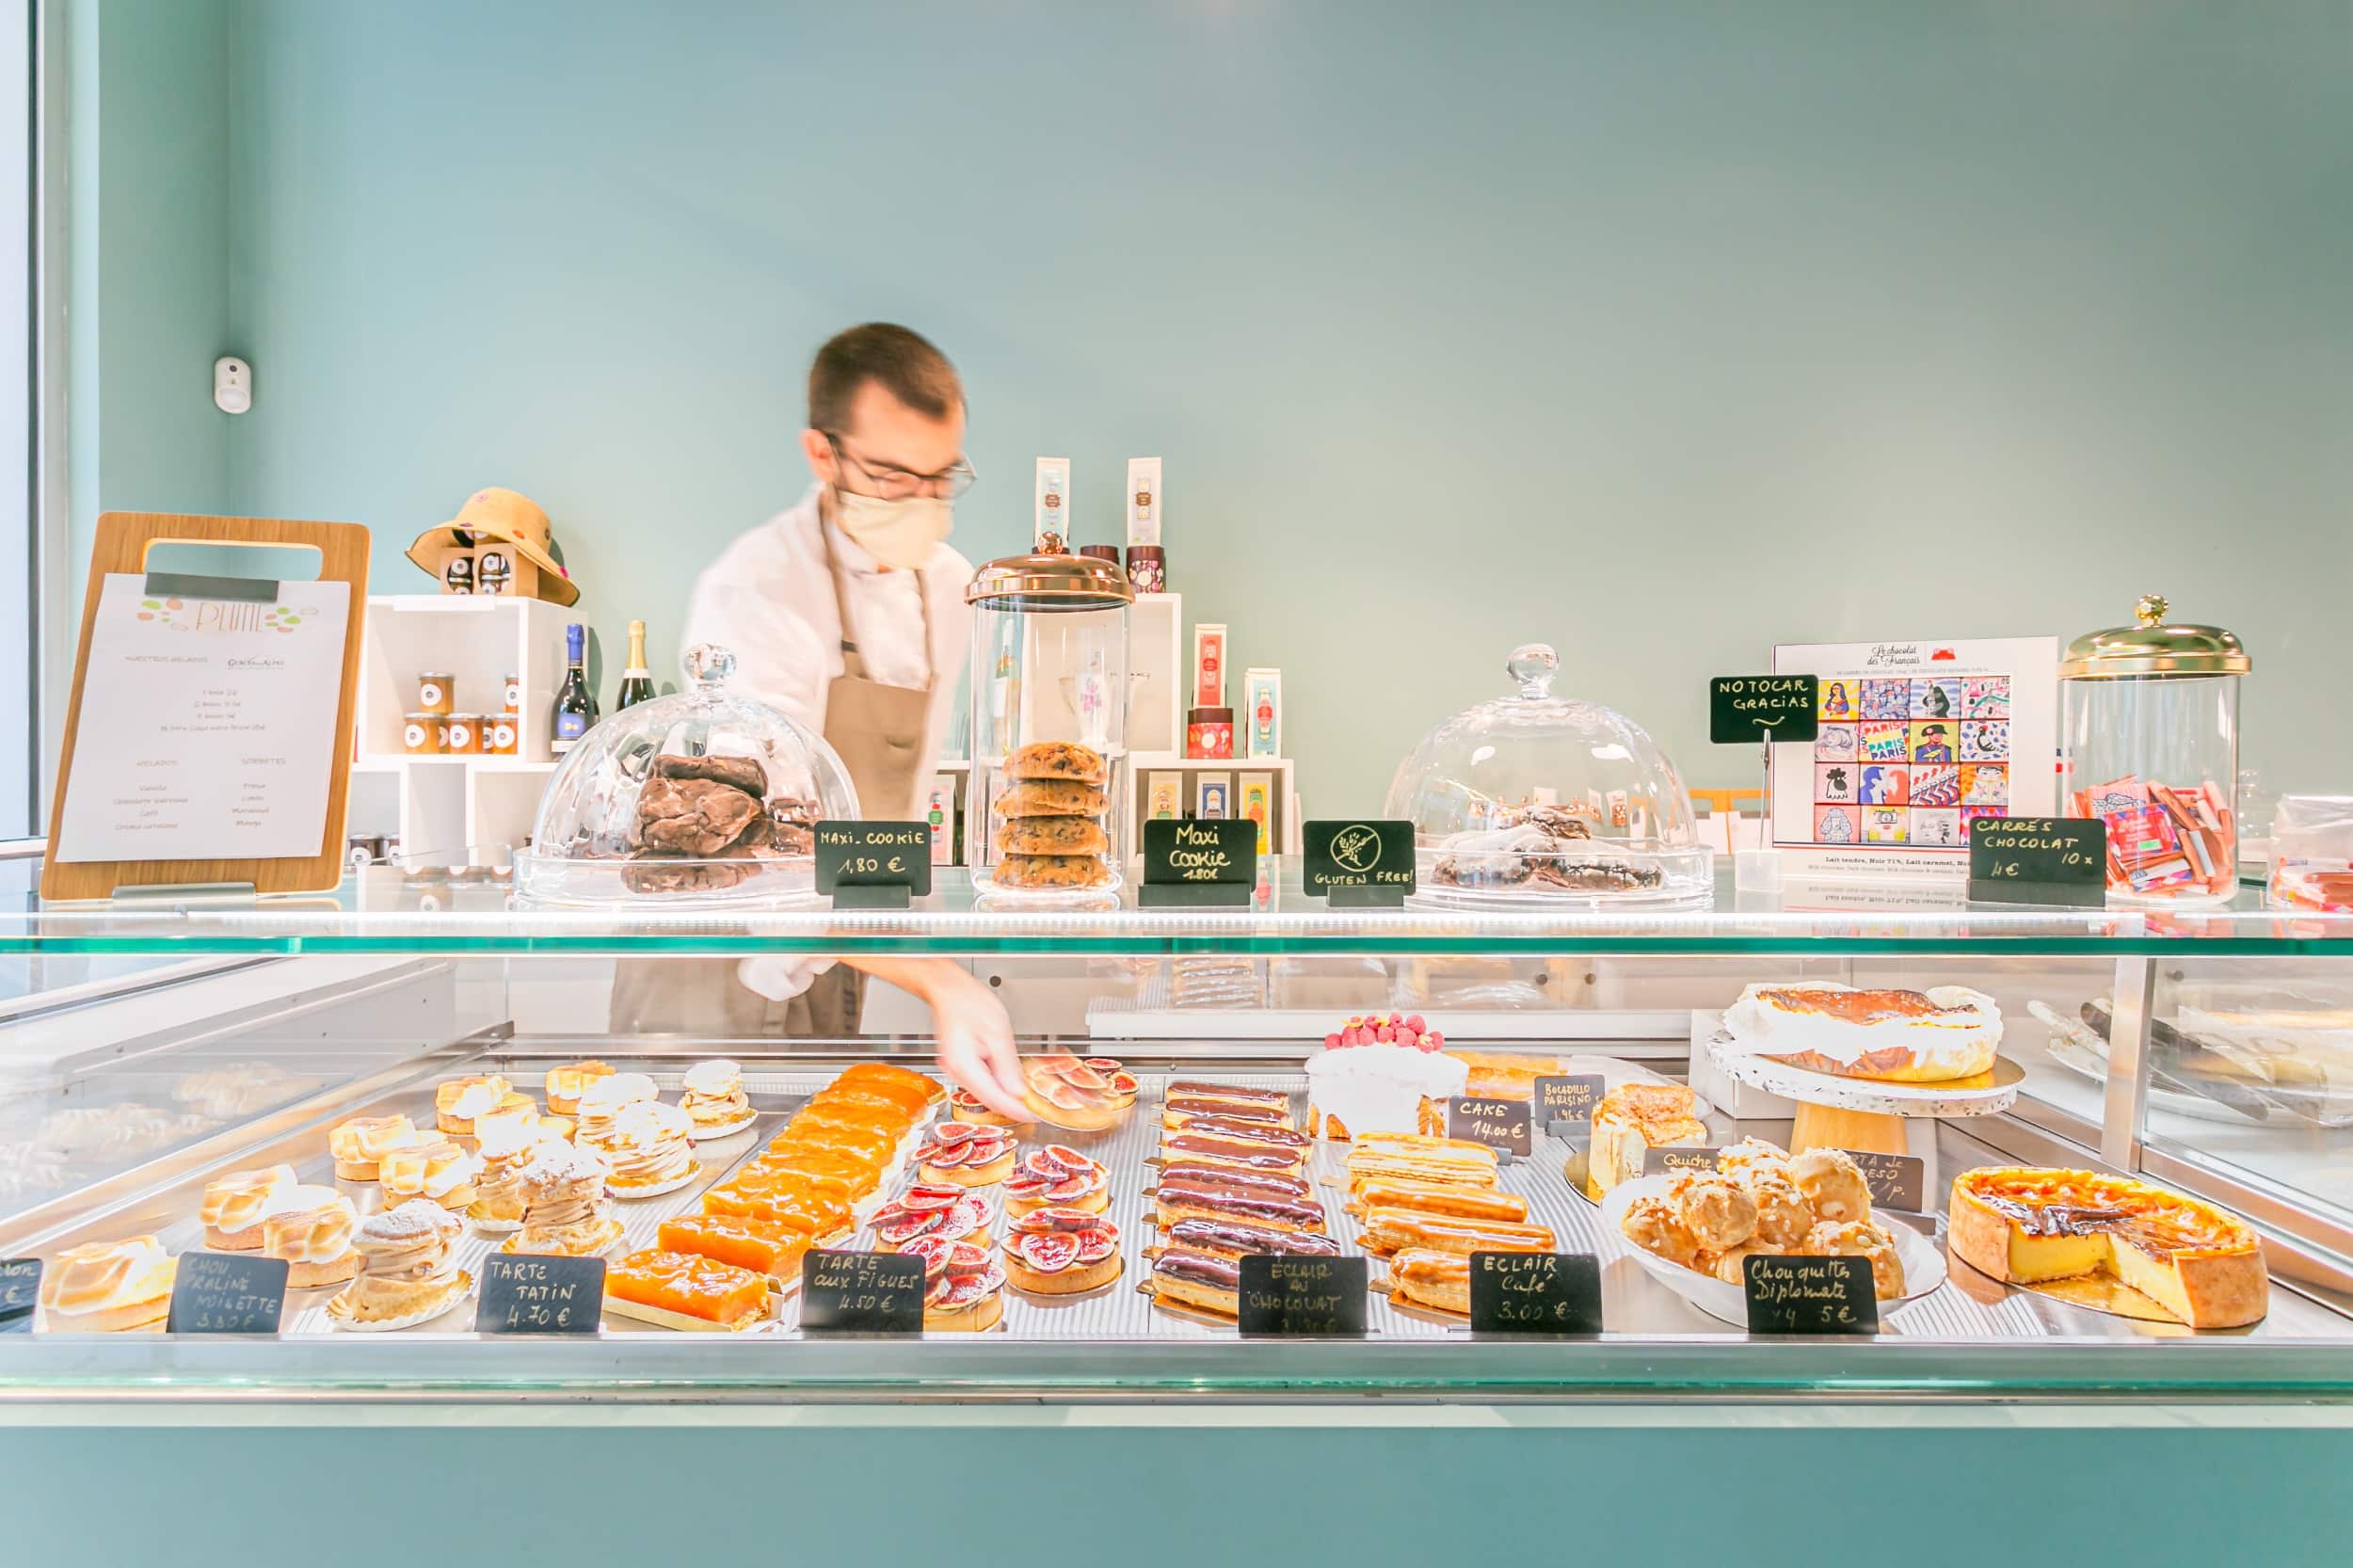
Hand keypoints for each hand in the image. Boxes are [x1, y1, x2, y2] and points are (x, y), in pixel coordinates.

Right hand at [924, 969, 1029, 1120]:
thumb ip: (1008, 1066)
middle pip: (988, 1099)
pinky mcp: (959, 1064)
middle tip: (1036, 1110)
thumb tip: (1018, 1091)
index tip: (1035, 1116)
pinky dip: (997, 1084)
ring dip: (1005, 1095)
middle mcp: (956, 1071)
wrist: (949, 989)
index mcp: (964, 1065)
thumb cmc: (969, 1001)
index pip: (995, 1098)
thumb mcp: (997, 1032)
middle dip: (1012, 1105)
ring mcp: (955, 1069)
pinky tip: (1010, 1082)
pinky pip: (980, 1081)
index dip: (1017, 1110)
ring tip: (1028, 1097)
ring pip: (984, 1091)